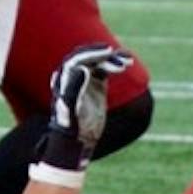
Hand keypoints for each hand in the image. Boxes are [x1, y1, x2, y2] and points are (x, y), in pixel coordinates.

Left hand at [33, 44, 133, 177]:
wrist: (78, 139)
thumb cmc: (72, 127)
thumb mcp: (71, 110)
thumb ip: (73, 90)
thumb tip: (83, 68)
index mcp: (64, 79)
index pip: (77, 60)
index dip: (91, 54)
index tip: (107, 53)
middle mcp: (73, 76)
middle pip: (87, 57)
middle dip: (102, 54)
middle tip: (115, 54)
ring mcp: (85, 78)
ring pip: (98, 62)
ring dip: (112, 59)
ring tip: (128, 62)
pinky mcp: (96, 83)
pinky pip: (105, 68)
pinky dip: (115, 64)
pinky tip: (127, 62)